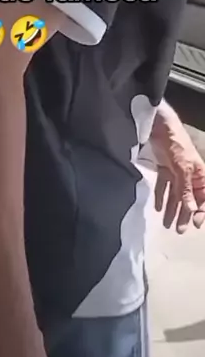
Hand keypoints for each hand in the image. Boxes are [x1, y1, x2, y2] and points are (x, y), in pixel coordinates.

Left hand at [153, 117, 204, 232]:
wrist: (160, 126)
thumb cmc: (177, 145)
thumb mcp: (183, 168)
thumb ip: (186, 189)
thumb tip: (191, 209)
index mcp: (200, 175)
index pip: (204, 198)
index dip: (201, 211)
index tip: (195, 224)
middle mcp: (190, 175)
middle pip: (189, 199)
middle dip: (185, 214)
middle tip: (178, 230)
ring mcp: (176, 172)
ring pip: (176, 194)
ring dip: (172, 208)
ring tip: (166, 223)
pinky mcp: (164, 168)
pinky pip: (163, 185)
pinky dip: (161, 195)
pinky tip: (157, 207)